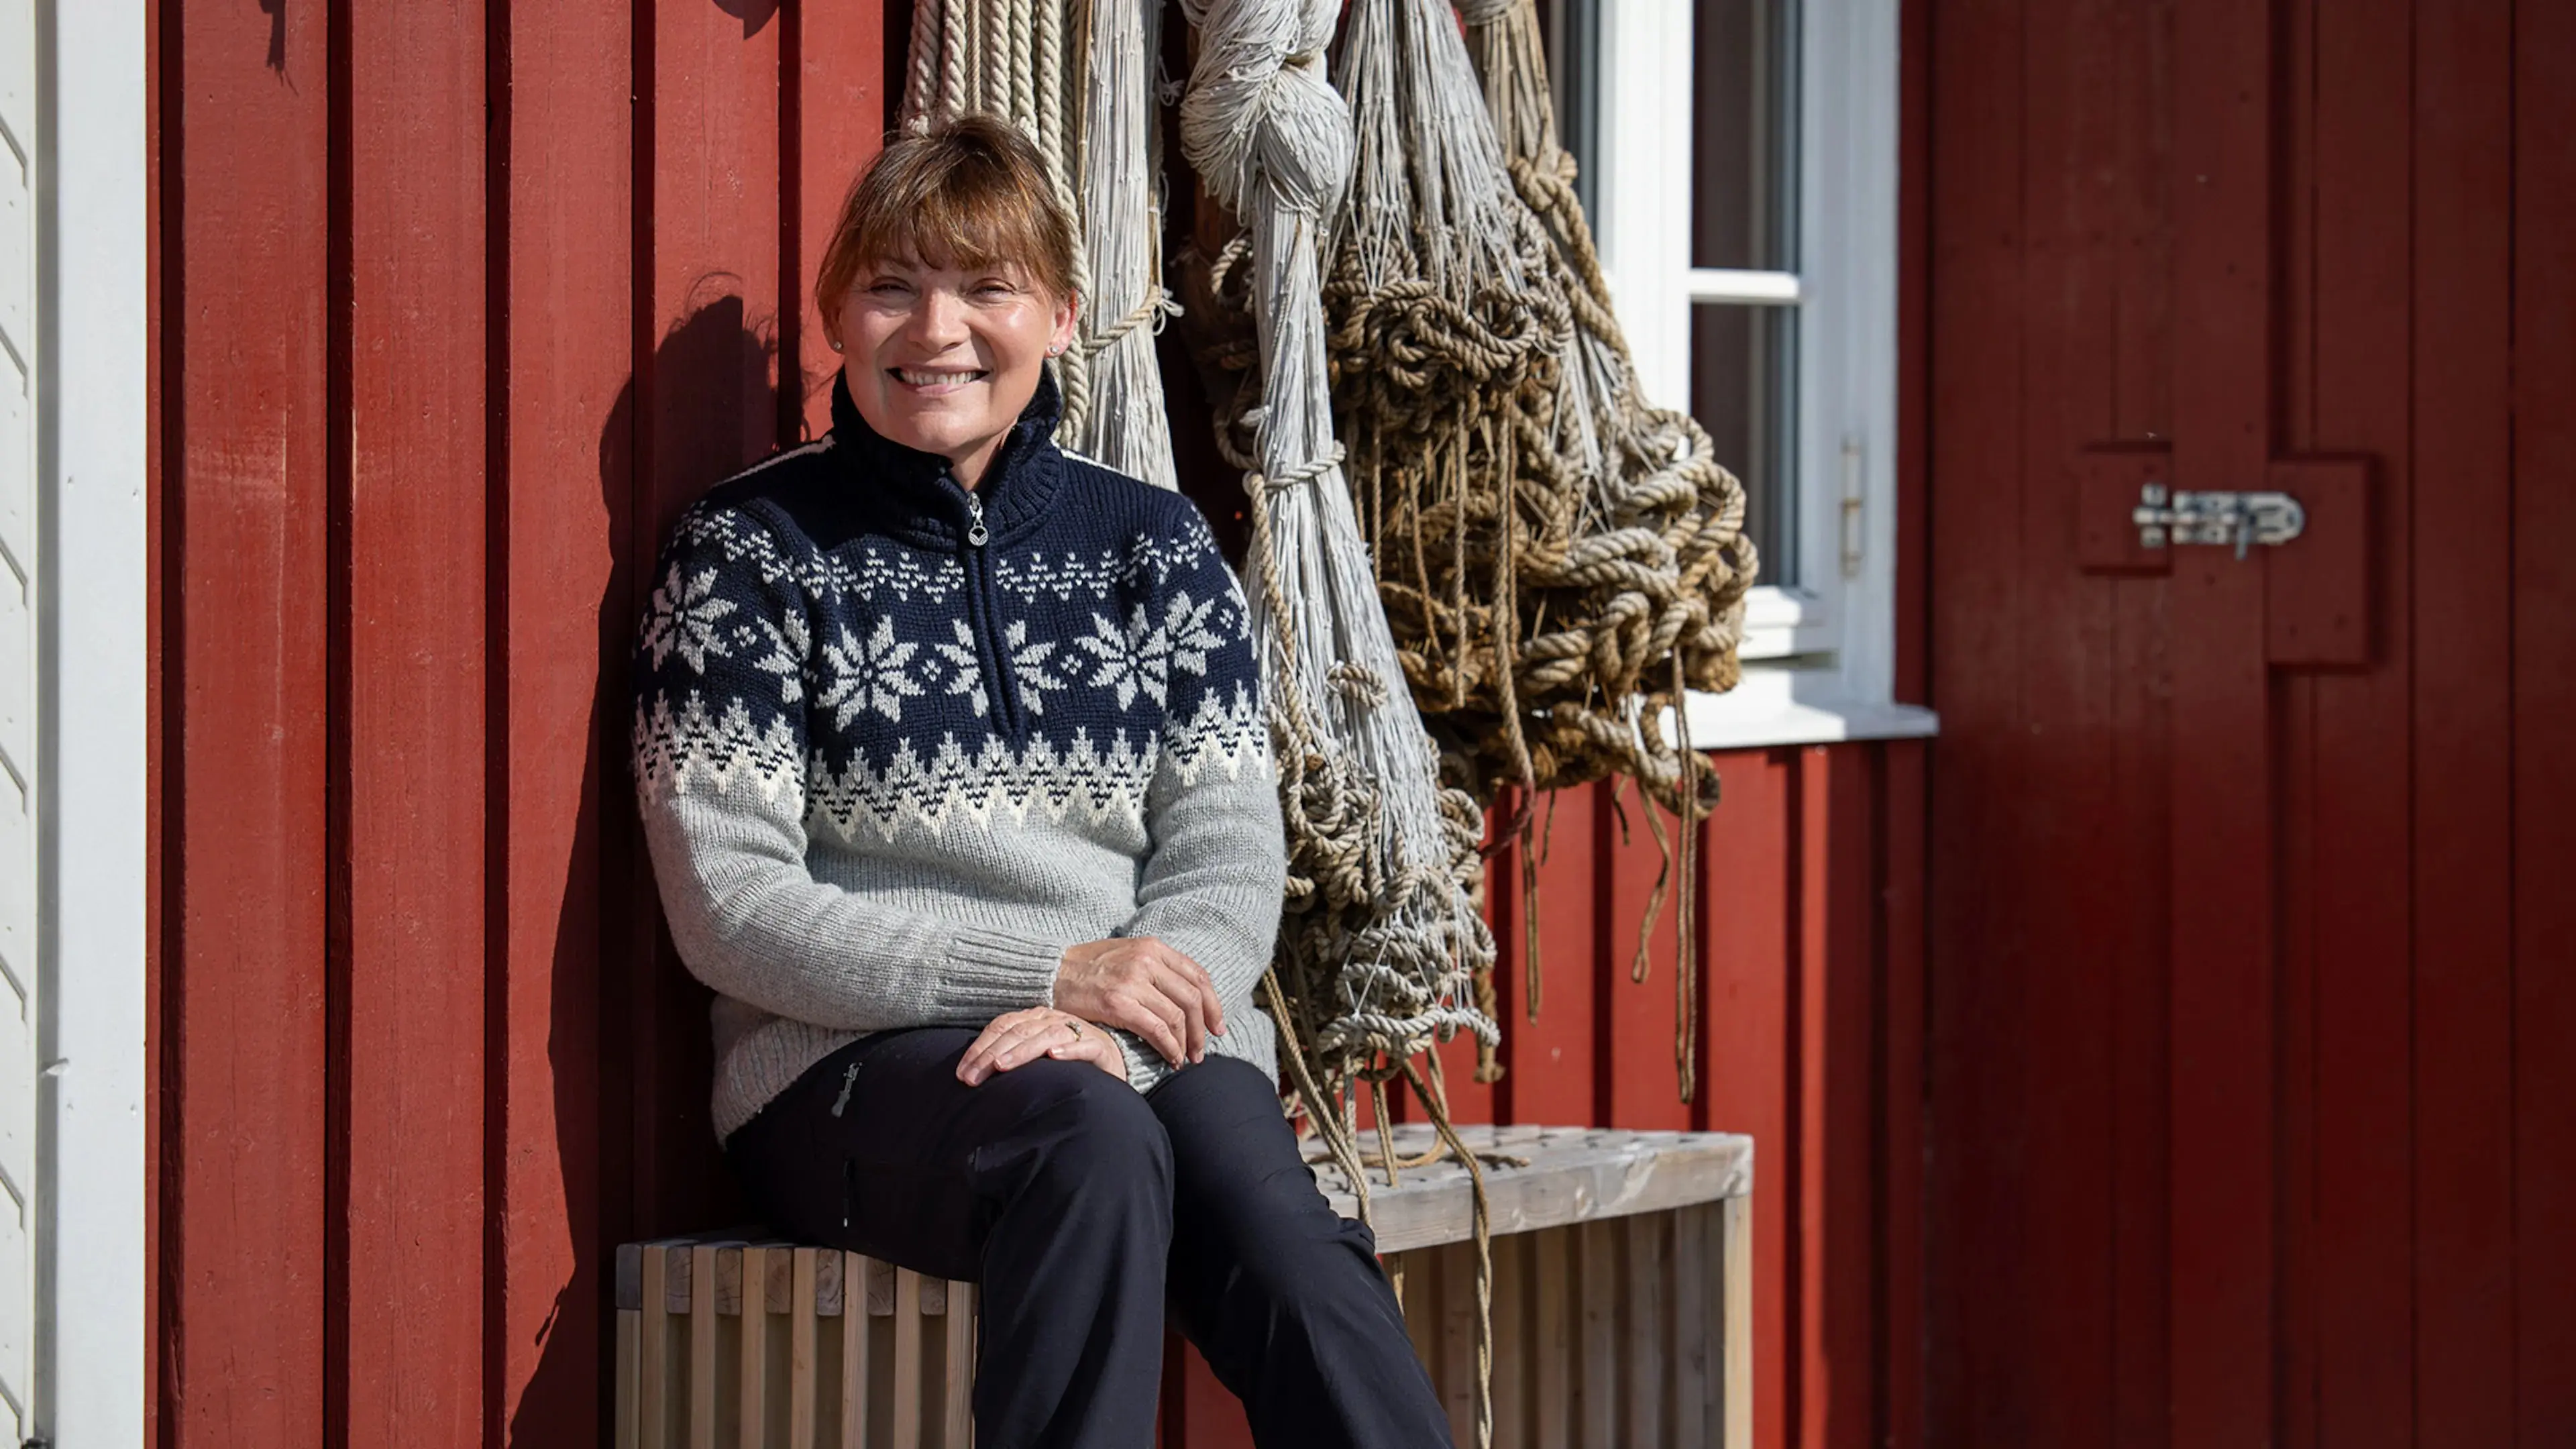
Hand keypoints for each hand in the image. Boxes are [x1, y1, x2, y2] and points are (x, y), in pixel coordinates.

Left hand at [956, 1007, 1126, 1085]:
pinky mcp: (1102, 1047)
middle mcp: (1054, 1020)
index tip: (962, 1074)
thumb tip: (969, 1073)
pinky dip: (1069, 1050)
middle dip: (992, 1054)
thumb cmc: (1067, 1066)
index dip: (979, 1048)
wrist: (1112, 1066)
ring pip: (1047, 1036)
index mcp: (1035, 1019)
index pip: (1002, 1027)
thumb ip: (1009, 1058)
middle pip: (1019, 1032)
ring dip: (1023, 1051)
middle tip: (972, 1078)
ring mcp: (1079, 1032)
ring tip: (1003, 1067)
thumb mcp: (1034, 1058)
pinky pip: (1085, 1046)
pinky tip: (1054, 1057)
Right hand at [1052, 937, 1225, 1066]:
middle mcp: (1146, 960)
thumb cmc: (1088, 968)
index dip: (1213, 1005)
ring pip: (1176, 1017)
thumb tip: (1185, 997)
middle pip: (1191, 999)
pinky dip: (1169, 1047)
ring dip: (1186, 1043)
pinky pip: (1156, 1029)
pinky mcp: (1117, 1003)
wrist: (1049, 972)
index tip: (1217, 1026)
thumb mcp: (1127, 955)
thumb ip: (1156, 968)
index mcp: (1153, 947)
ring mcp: (1132, 981)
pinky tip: (1170, 1058)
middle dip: (1202, 1029)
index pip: (1198, 977)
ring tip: (1185, 1059)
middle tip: (1202, 1050)